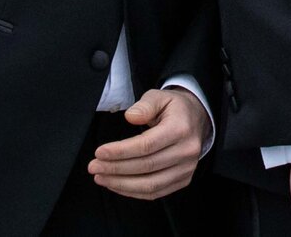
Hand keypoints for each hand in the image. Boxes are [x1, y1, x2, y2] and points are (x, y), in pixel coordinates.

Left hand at [87, 86, 209, 199]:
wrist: (196, 119)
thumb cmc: (173, 108)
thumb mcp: (159, 96)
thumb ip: (144, 105)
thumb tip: (131, 117)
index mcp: (180, 128)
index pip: (146, 145)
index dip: (120, 151)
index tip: (99, 152)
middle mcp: (187, 151)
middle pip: (146, 167)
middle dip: (115, 169)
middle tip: (93, 166)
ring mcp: (186, 168)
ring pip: (150, 185)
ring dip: (121, 184)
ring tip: (101, 177)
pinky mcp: (183, 180)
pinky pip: (156, 193)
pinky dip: (133, 192)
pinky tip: (116, 185)